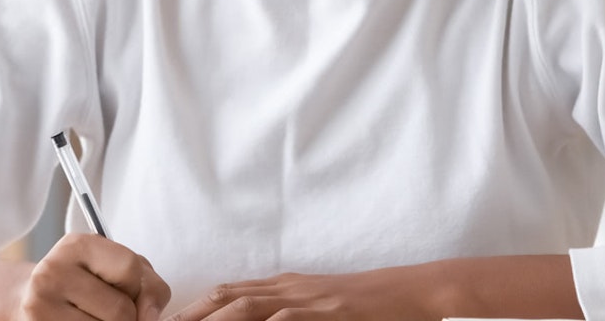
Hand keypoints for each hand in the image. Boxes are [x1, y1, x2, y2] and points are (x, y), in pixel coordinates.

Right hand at [15, 233, 170, 320]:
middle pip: (120, 310)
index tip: (125, 289)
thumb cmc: (84, 282)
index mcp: (78, 245)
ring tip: (92, 315)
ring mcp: (40, 303)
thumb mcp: (118, 270)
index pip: (129, 268)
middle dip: (126, 316)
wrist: (30, 297)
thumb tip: (151, 317)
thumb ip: (148, 285)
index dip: (136, 287)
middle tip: (105, 308)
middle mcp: (53, 271)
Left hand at [165, 266, 432, 320]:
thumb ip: (282, 313)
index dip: (191, 309)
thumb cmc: (368, 309)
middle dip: (190, 317)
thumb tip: (245, 317)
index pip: (226, 293)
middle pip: (225, 298)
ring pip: (246, 308)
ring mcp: (307, 300)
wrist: (415, 294)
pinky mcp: (326, 313)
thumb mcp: (319, 307)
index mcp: (284, 288)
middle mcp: (288, 290)